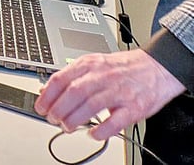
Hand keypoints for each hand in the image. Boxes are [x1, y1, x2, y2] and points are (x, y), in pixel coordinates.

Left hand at [34, 50, 185, 140]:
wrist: (156, 68)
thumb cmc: (122, 68)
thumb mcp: (93, 63)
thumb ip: (72, 76)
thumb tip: (47, 91)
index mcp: (89, 64)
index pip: (61, 78)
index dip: (47, 95)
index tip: (40, 107)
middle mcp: (102, 76)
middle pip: (73, 93)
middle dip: (58, 109)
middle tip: (53, 119)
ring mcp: (118, 91)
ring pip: (90, 106)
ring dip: (74, 120)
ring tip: (67, 127)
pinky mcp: (134, 107)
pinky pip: (115, 122)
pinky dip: (101, 130)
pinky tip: (92, 133)